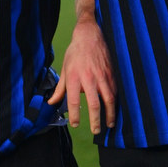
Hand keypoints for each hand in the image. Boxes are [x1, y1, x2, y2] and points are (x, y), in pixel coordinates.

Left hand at [49, 19, 116, 134]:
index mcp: (74, 77)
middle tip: (96, 131)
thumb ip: (59, 89)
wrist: (89, 35)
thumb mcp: (64, 69)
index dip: (75, 115)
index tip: (75, 124)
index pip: (73, 101)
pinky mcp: (111, 73)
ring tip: (109, 124)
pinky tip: (114, 109)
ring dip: (110, 114)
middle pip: (94, 104)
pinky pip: (114, 90)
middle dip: (95, 120)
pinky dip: (115, 102)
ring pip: (108, 99)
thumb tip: (52, 102)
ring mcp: (102, 76)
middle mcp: (88, 78)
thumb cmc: (75, 52)